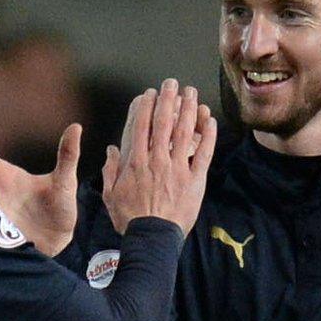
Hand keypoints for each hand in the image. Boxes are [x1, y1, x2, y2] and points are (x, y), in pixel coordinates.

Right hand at [102, 79, 215, 234]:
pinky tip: (210, 120)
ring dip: (189, 109)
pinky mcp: (194, 180)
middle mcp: (157, 160)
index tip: (149, 93)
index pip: (141, 127)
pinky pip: (204, 154)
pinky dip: (208, 135)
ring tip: (192, 92)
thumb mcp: (110, 195)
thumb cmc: (130, 219)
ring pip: (184, 132)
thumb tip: (110, 151)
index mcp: (136, 162)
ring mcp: (177, 169)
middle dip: (168, 99)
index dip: (146, 106)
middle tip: (172, 83)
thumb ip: (110, 171)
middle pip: (163, 123)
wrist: (152, 237)